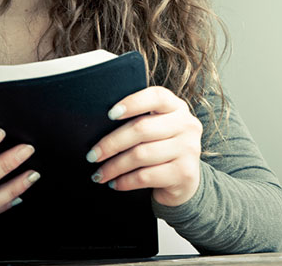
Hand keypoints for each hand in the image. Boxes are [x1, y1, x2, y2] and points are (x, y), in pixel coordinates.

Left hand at [86, 86, 202, 206]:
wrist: (185, 182)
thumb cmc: (162, 150)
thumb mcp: (158, 129)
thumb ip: (140, 120)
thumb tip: (99, 126)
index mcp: (178, 107)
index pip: (157, 96)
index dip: (132, 102)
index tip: (110, 114)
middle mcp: (187, 125)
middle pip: (142, 128)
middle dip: (111, 143)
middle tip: (92, 155)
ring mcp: (188, 149)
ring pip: (141, 155)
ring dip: (114, 166)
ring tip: (100, 173)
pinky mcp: (184, 173)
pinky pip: (145, 176)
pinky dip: (125, 181)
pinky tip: (115, 183)